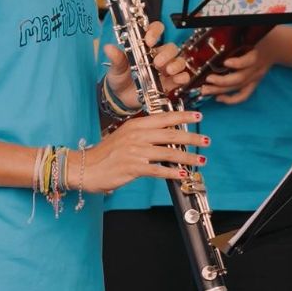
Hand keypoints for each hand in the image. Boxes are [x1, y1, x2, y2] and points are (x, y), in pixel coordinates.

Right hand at [81, 111, 208, 191]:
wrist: (84, 167)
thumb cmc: (105, 154)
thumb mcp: (124, 137)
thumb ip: (144, 135)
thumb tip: (166, 138)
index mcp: (135, 125)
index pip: (164, 118)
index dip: (183, 116)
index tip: (198, 116)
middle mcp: (136, 135)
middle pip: (171, 134)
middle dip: (192, 137)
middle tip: (206, 141)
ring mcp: (135, 151)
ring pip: (168, 152)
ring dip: (188, 157)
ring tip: (201, 160)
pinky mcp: (133, 167)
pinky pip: (158, 169)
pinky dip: (172, 172)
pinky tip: (182, 174)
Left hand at [103, 22, 190, 106]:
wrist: (120, 98)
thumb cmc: (120, 78)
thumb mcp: (116, 68)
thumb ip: (116, 58)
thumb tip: (108, 48)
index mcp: (144, 47)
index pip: (155, 31)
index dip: (155, 32)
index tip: (149, 40)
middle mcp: (157, 56)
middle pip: (170, 47)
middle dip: (166, 53)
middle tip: (157, 62)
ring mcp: (164, 69)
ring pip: (178, 60)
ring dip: (176, 64)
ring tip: (167, 70)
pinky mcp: (169, 83)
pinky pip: (182, 77)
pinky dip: (182, 76)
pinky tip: (177, 79)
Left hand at [199, 45, 270, 103]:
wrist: (274, 47)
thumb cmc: (259, 39)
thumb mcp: (252, 36)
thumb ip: (238, 42)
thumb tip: (219, 42)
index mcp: (256, 53)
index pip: (250, 61)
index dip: (238, 63)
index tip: (226, 62)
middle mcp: (256, 67)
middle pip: (241, 78)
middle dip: (222, 81)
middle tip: (208, 79)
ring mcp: (255, 77)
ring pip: (239, 87)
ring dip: (221, 90)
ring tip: (206, 90)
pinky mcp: (254, 83)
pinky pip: (244, 95)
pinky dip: (231, 100)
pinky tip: (218, 98)